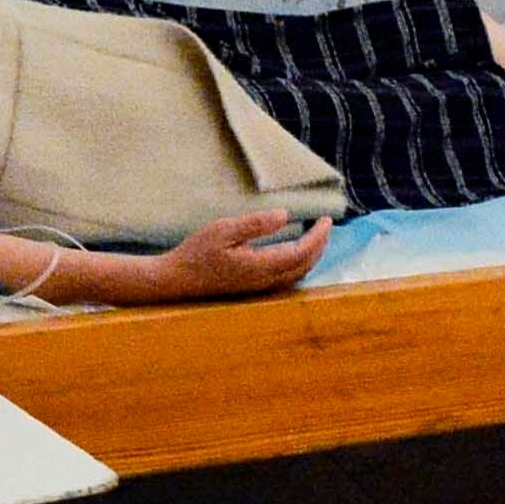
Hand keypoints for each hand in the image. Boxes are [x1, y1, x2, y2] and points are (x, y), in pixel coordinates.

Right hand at [101, 210, 327, 302]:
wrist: (176, 280)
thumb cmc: (196, 252)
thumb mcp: (223, 230)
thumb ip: (255, 224)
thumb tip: (284, 215)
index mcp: (260, 266)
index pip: (301, 252)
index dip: (319, 236)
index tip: (328, 219)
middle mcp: (265, 281)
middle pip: (305, 266)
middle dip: (321, 245)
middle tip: (327, 225)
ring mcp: (259, 287)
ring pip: (298, 275)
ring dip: (312, 257)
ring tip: (318, 238)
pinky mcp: (253, 288)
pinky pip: (287, 279)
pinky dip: (300, 265)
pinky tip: (297, 254)